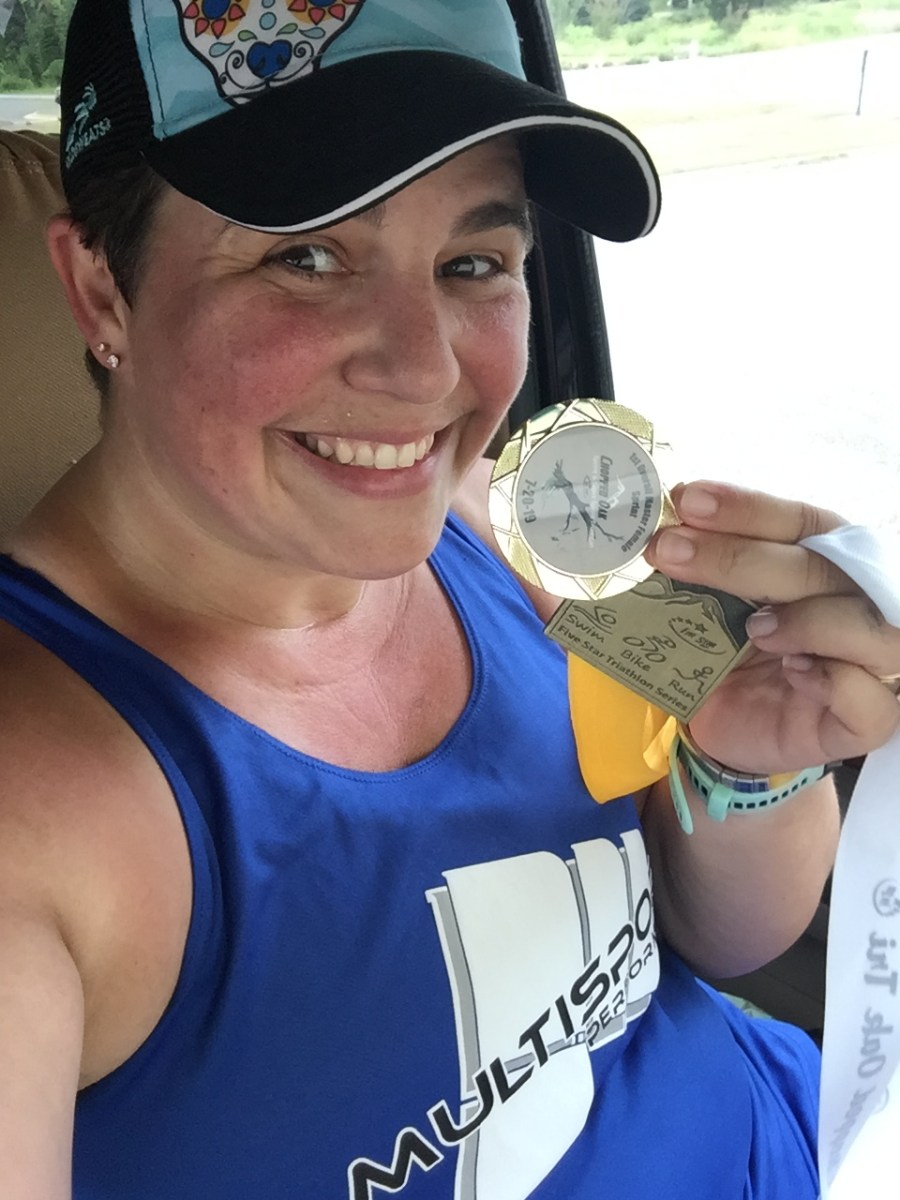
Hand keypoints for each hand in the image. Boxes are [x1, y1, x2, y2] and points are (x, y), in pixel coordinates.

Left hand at [645, 481, 899, 772]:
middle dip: (740, 557)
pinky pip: (870, 698)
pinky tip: (796, 672)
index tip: (686, 501)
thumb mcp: (709, 611)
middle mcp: (856, 600)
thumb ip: (696, 575)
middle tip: (670, 551)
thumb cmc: (730, 659)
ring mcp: (869, 661)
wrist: (731, 731)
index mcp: (821, 560)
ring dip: (806, 619)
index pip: (797, 522)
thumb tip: (645, 539)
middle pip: (817, 567)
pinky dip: (835, 680)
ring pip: (862, 623)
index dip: (745, 509)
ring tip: (753, 628)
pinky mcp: (868, 720)